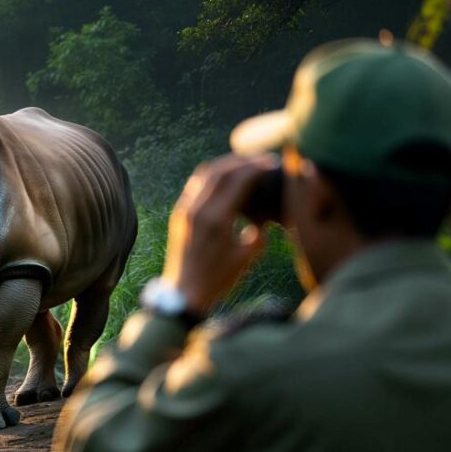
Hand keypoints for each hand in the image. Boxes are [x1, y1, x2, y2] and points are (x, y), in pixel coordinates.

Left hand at [162, 153, 275, 314]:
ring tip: (245, 164)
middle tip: (260, 158)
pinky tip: (226, 179)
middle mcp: (197, 209)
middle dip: (243, 161)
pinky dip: (212, 175)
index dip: (256, 168)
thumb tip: (264, 218)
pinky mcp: (179, 213)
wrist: (184, 293)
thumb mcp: (246, 257)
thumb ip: (258, 234)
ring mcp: (184, 210)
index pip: (238, 181)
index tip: (271, 163)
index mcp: (216, 219)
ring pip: (205, 173)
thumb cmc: (218, 279)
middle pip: (220, 170)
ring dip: (226, 164)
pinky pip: (196, 184)